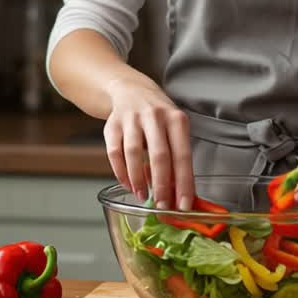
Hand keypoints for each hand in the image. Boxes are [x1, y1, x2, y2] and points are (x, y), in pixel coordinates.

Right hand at [102, 75, 194, 210]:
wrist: (131, 90)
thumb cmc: (158, 117)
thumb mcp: (174, 130)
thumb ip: (176, 158)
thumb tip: (180, 193)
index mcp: (176, 119)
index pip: (183, 156)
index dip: (184, 183)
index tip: (184, 205)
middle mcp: (154, 116)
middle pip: (159, 155)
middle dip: (162, 185)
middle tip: (163, 206)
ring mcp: (131, 119)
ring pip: (133, 154)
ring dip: (138, 180)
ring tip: (143, 196)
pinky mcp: (112, 124)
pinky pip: (114, 152)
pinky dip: (121, 172)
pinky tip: (128, 184)